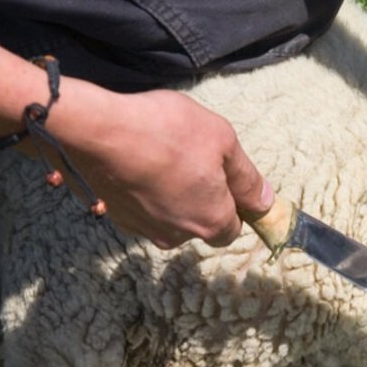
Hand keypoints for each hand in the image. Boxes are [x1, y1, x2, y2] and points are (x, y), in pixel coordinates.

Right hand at [42, 83, 272, 249]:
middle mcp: (178, 235)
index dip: (232, 203)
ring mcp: (144, 229)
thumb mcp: (222, 141)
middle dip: (200, 198)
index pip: (232, 228)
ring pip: (168, 216)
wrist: (100, 131)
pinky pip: (140, 208)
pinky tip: (138, 162)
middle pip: (199, 223)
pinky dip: (143, 191)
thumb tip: (266, 203)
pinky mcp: (116, 216)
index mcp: (211, 222)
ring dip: (170, 194)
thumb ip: (247, 177)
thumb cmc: (168, 131)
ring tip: (162, 157)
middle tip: (191, 158)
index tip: (224, 177)